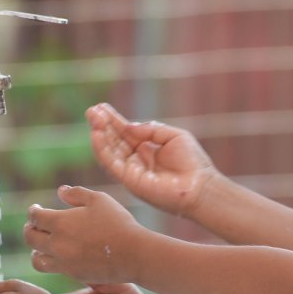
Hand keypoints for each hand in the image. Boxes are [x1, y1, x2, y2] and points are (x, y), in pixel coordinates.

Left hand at [24, 185, 142, 282]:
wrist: (134, 254)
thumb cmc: (119, 223)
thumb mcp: (99, 199)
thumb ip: (77, 193)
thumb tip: (60, 191)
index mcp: (60, 223)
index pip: (35, 217)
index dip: (33, 211)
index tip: (36, 209)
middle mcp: (57, 244)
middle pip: (30, 238)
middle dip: (30, 229)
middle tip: (34, 225)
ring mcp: (64, 263)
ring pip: (37, 260)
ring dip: (36, 251)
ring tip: (41, 246)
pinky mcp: (73, 275)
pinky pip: (54, 269)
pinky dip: (53, 262)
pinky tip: (62, 255)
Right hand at [87, 102, 218, 217]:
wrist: (201, 186)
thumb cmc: (193, 162)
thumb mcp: (173, 136)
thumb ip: (150, 129)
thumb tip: (128, 126)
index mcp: (147, 149)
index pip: (125, 132)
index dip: (113, 120)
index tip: (101, 107)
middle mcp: (136, 160)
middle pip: (114, 140)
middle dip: (102, 125)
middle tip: (91, 110)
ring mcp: (132, 171)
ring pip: (110, 151)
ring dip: (99, 135)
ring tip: (92, 118)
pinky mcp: (130, 181)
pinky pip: (112, 164)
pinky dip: (102, 150)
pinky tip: (97, 135)